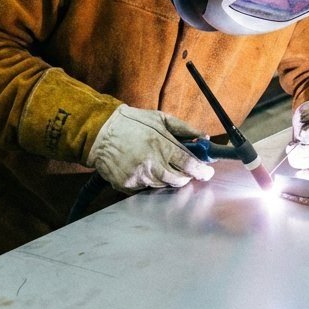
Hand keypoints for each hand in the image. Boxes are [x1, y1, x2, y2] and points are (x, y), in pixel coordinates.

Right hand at [87, 106, 213, 192]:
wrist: (100, 132)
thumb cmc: (132, 123)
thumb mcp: (160, 119)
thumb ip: (185, 129)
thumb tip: (204, 137)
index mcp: (161, 145)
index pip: (189, 165)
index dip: (202, 171)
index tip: (207, 172)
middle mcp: (150, 164)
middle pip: (179, 180)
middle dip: (186, 176)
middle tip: (185, 168)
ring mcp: (138, 177)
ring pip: (163, 185)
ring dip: (167, 177)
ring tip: (158, 162)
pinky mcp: (127, 185)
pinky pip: (146, 189)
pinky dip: (150, 181)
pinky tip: (143, 167)